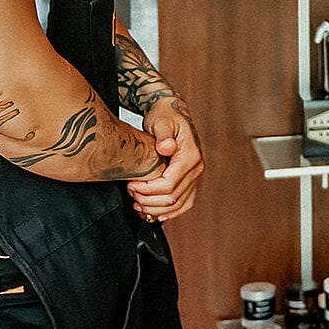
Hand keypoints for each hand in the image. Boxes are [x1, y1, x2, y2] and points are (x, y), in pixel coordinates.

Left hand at [127, 96, 203, 221]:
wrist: (172, 114)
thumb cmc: (164, 116)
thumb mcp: (160, 121)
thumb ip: (163, 134)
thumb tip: (167, 148)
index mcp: (190, 156)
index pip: (169, 184)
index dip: (148, 190)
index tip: (131, 186)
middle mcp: (197, 168)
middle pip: (173, 198)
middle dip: (149, 201)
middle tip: (131, 194)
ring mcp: (196, 176)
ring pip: (179, 205)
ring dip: (157, 210)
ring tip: (138, 205)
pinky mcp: (192, 181)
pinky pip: (184, 203)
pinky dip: (170, 212)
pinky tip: (155, 214)